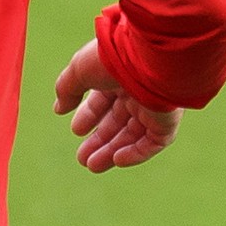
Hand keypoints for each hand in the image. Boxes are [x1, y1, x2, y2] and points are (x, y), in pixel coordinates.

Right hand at [54, 38, 181, 172]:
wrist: (145, 61)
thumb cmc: (110, 60)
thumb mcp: (78, 70)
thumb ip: (66, 89)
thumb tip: (58, 109)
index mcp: (117, 76)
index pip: (102, 102)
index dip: (89, 117)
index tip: (76, 130)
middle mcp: (136, 92)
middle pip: (116, 123)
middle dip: (99, 141)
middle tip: (82, 158)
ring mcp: (153, 108)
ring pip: (132, 136)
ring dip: (112, 152)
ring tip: (92, 165)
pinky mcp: (167, 122)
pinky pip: (152, 143)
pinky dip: (135, 153)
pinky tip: (117, 160)